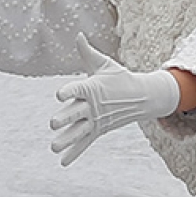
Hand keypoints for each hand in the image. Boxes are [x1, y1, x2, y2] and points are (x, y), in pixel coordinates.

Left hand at [49, 35, 179, 166]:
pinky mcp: (99, 130)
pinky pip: (85, 143)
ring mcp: (96, 120)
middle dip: (66, 118)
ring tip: (53, 147)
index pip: (78, 89)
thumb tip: (78, 35)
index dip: (69, 91)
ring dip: (67, 140)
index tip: (59, 94)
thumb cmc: (119, 78)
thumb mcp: (105, 64)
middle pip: (77, 113)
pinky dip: (75, 153)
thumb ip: (87, 53)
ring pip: (79, 131)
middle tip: (53, 123)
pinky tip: (63, 162)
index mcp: (93, 88)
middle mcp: (94, 106)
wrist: (142, 97)